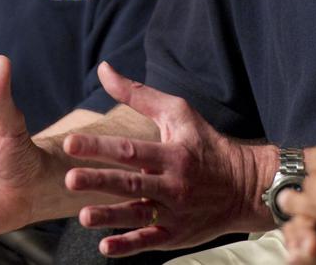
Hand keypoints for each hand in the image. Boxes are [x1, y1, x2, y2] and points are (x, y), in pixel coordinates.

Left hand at [60, 62, 259, 256]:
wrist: (246, 186)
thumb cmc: (205, 143)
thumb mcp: (177, 112)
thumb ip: (138, 94)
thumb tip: (103, 69)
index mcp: (172, 154)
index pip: (131, 150)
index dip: (100, 147)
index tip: (71, 143)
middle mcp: (174, 184)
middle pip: (131, 183)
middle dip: (99, 182)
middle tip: (70, 180)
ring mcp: (176, 212)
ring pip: (139, 215)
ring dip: (110, 217)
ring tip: (83, 216)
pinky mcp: (178, 235)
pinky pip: (151, 241)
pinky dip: (129, 246)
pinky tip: (105, 246)